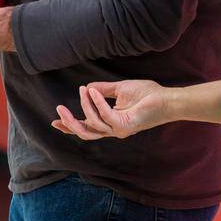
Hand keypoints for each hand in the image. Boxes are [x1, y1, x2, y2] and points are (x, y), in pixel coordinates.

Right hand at [51, 80, 172, 139]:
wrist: (166, 98)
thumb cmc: (147, 94)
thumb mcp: (119, 89)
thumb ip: (103, 90)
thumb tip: (87, 87)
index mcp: (110, 123)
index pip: (87, 128)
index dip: (70, 126)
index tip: (55, 122)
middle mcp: (113, 129)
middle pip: (85, 133)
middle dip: (69, 123)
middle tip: (59, 109)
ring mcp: (119, 129)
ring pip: (92, 124)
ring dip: (85, 105)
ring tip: (84, 90)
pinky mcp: (125, 125)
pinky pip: (105, 115)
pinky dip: (96, 102)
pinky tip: (91, 91)